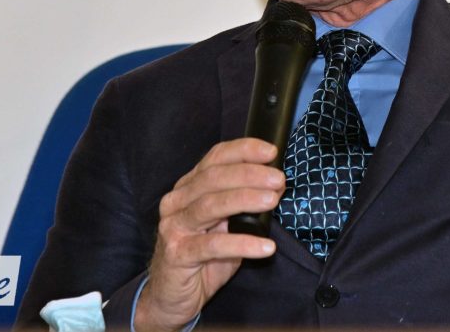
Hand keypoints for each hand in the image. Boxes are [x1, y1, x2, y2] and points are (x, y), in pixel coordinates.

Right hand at [134, 138, 283, 331]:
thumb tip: (275, 187)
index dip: (242, 151)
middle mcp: (177, 201)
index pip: (215, 158)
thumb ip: (241, 205)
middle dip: (249, 174)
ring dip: (246, 199)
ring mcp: (174, 227)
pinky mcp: (177, 254)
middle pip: (213, 177)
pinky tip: (266, 246)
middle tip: (278, 179)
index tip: (271, 151)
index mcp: (188, 187)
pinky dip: (243, 244)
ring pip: (211, 205)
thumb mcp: (224, 226)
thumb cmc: (203, 258)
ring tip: (273, 200)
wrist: (171, 298)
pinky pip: (213, 246)